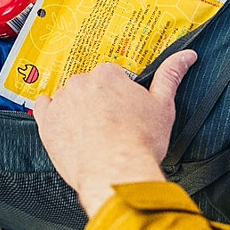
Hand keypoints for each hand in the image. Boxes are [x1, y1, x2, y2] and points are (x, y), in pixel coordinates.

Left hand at [32, 49, 197, 215]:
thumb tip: (186, 56)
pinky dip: (51, 114)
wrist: (116, 172)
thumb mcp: (163, 106)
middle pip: (89, 86)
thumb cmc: (140, 143)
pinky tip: (64, 126)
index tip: (123, 110)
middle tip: (110, 125)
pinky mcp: (46, 121)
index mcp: (108, 74)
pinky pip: (43, 108)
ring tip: (91, 133)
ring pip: (68, 98)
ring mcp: (62, 101)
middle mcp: (81, 81)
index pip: (112, 76)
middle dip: (97, 102)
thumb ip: (171, 76)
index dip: (119, 95)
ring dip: (76, 110)